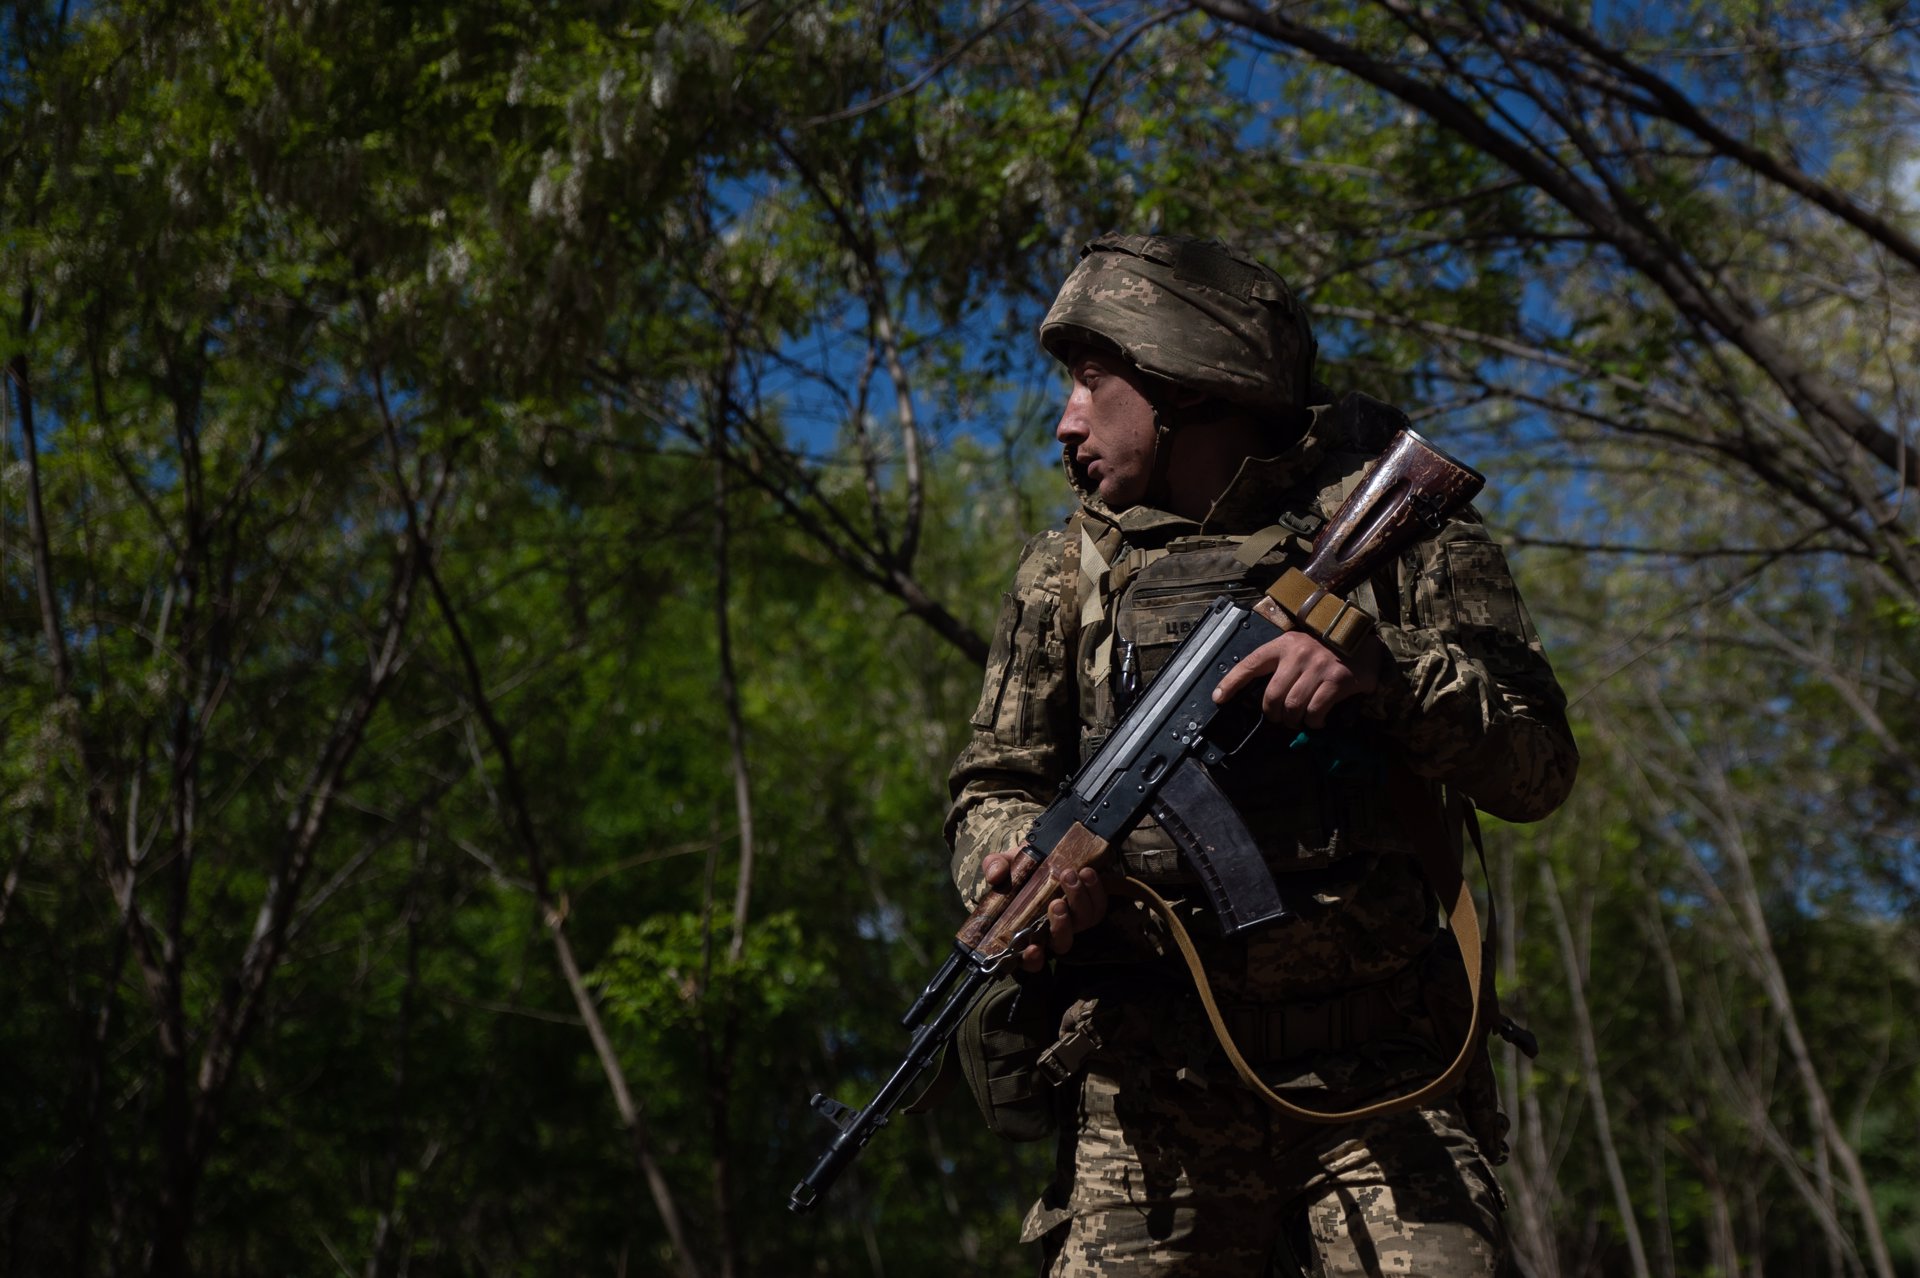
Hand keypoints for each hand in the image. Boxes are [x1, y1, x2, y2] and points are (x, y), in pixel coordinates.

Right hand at [982, 849, 1109, 972]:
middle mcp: (1053, 931)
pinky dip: (1096, 890)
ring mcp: (1074, 920)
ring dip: (1079, 901)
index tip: (1033, 949)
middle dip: (1061, 926)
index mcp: (1027, 931)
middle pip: (1062, 943)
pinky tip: (1087, 872)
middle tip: (1056, 903)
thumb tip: (995, 876)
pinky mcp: (1092, 904)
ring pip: (1083, 923)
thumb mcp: (1002, 865)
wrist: (1042, 853)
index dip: (1032, 960)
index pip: (1031, 959)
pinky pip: (1099, 906)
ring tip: (1069, 875)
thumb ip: (994, 868)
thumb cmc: (1019, 867)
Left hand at [1211, 628, 1384, 728]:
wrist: (1362, 641)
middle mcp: (1298, 654)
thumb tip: (1263, 696)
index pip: (1250, 664)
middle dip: (1274, 714)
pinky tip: (1317, 721)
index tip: (1218, 698)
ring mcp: (1318, 667)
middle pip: (1273, 696)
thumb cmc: (1325, 648)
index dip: (1231, 683)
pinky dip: (1314, 722)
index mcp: (1283, 645)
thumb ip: (1280, 665)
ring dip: (1294, 721)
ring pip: (1293, 706)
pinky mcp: (1337, 680)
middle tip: (1281, 718)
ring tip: (1299, 721)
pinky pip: (1316, 710)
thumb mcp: (1298, 646)